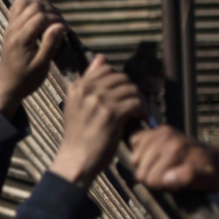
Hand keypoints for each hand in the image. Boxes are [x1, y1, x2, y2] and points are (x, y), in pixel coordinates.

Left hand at [0, 0, 65, 116]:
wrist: (8, 86)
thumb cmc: (27, 79)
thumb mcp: (42, 66)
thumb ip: (50, 44)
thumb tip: (60, 25)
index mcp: (21, 40)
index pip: (40, 17)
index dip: (56, 19)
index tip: (67, 29)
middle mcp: (13, 30)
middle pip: (33, 6)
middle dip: (51, 11)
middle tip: (61, 23)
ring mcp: (10, 27)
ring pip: (24, 2)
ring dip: (41, 5)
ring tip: (53, 16)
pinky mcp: (10, 27)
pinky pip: (16, 6)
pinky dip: (28, 1)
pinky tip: (39, 3)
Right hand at [50, 55, 143, 188]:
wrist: (76, 160)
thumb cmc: (79, 137)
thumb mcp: (77, 105)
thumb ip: (88, 82)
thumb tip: (101, 58)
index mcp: (77, 87)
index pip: (105, 69)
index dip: (118, 79)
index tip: (123, 93)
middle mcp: (87, 91)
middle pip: (120, 77)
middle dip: (131, 89)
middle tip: (135, 102)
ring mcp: (99, 102)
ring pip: (130, 89)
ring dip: (139, 100)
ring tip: (139, 111)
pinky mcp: (111, 114)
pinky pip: (135, 103)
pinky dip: (142, 110)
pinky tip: (141, 118)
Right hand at [129, 125, 218, 191]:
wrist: (216, 157)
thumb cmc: (211, 174)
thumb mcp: (209, 182)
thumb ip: (189, 179)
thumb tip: (167, 177)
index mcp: (176, 151)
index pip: (151, 180)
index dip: (161, 188)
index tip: (174, 186)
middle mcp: (167, 138)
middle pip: (141, 171)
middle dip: (152, 179)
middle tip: (168, 178)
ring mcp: (160, 131)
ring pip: (135, 158)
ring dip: (145, 166)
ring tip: (161, 168)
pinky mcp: (157, 129)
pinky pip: (135, 141)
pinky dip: (140, 151)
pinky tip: (153, 156)